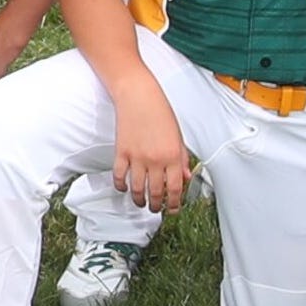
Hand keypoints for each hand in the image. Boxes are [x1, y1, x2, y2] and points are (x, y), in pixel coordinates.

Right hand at [110, 90, 191, 215]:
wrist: (139, 96)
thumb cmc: (160, 112)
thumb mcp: (178, 136)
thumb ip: (182, 158)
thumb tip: (186, 177)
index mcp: (173, 155)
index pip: (175, 189)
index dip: (174, 204)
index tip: (172, 209)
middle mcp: (156, 159)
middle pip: (156, 193)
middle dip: (157, 206)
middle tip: (156, 209)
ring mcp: (137, 157)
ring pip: (137, 189)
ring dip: (140, 201)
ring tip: (141, 203)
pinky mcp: (121, 152)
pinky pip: (120, 177)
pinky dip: (121, 186)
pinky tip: (125, 188)